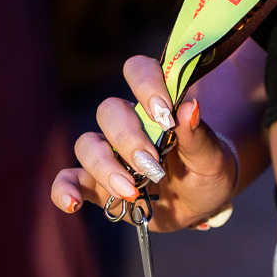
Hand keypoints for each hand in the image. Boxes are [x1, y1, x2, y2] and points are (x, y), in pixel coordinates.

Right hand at [50, 56, 239, 231]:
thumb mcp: (212, 157)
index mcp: (156, 106)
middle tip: (152, 166)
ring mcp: (110, 154)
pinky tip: (72, 204)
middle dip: (127, 139)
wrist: (201, 203)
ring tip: (130, 192)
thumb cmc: (208, 170)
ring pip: (87, 145)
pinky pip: (68, 180)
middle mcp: (128, 124)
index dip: (146, 84)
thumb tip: (190, 107)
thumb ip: (198, 135)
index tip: (165, 114)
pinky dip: (64, 190)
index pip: (139, 71)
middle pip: (108, 111)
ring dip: (104, 167)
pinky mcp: (98, 185)